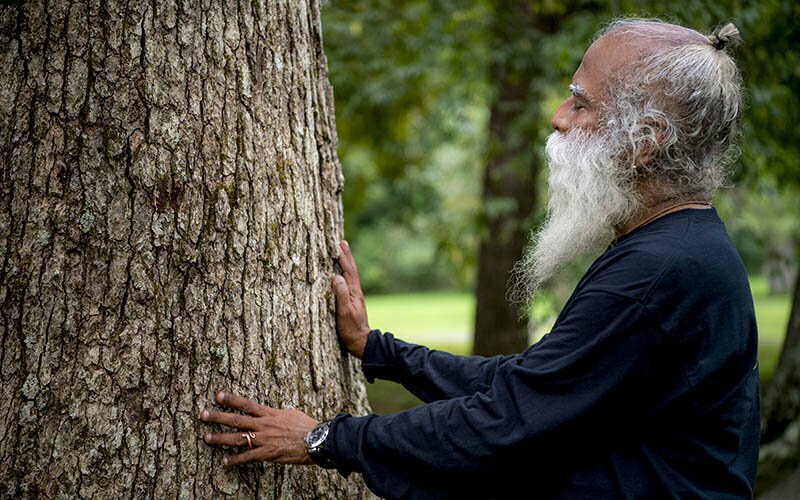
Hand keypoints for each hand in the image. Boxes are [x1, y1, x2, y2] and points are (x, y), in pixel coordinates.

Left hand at [200, 391, 317, 466]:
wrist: (316, 440)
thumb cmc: (306, 426)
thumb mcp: (290, 414)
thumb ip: (277, 414)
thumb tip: (272, 413)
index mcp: (269, 414)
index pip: (246, 404)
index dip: (231, 400)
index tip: (217, 395)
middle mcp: (263, 425)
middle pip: (237, 419)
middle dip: (218, 417)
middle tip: (203, 414)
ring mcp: (264, 439)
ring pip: (238, 438)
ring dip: (221, 438)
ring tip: (207, 437)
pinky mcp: (267, 454)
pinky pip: (248, 457)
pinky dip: (235, 460)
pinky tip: (225, 462)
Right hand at [332, 240, 370, 358]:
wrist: (361, 342)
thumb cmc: (351, 329)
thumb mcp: (344, 312)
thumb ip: (341, 294)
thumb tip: (336, 276)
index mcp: (354, 292)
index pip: (348, 270)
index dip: (344, 257)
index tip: (340, 244)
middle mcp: (355, 292)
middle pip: (351, 270)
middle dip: (346, 256)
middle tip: (342, 242)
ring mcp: (355, 297)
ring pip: (350, 275)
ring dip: (346, 263)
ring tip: (342, 253)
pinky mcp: (352, 302)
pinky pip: (348, 282)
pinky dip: (345, 273)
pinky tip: (342, 274)